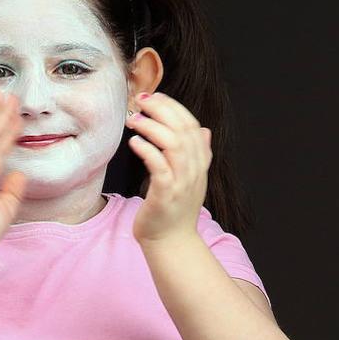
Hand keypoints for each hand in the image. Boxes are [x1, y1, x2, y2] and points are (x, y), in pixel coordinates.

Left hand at [126, 92, 211, 243]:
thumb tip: (205, 130)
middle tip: (141, 101)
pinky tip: (134, 142)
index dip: (174, 107)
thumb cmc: (175, 210)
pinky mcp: (166, 194)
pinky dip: (148, 150)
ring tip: (133, 119)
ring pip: (173, 144)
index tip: (155, 96)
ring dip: (152, 127)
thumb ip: (198, 154)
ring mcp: (182, 182)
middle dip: (161, 110)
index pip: (192, 125)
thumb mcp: (191, 179)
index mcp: (199, 163)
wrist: (171, 243)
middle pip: (183, 130)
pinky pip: (159, 166)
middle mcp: (194, 170)